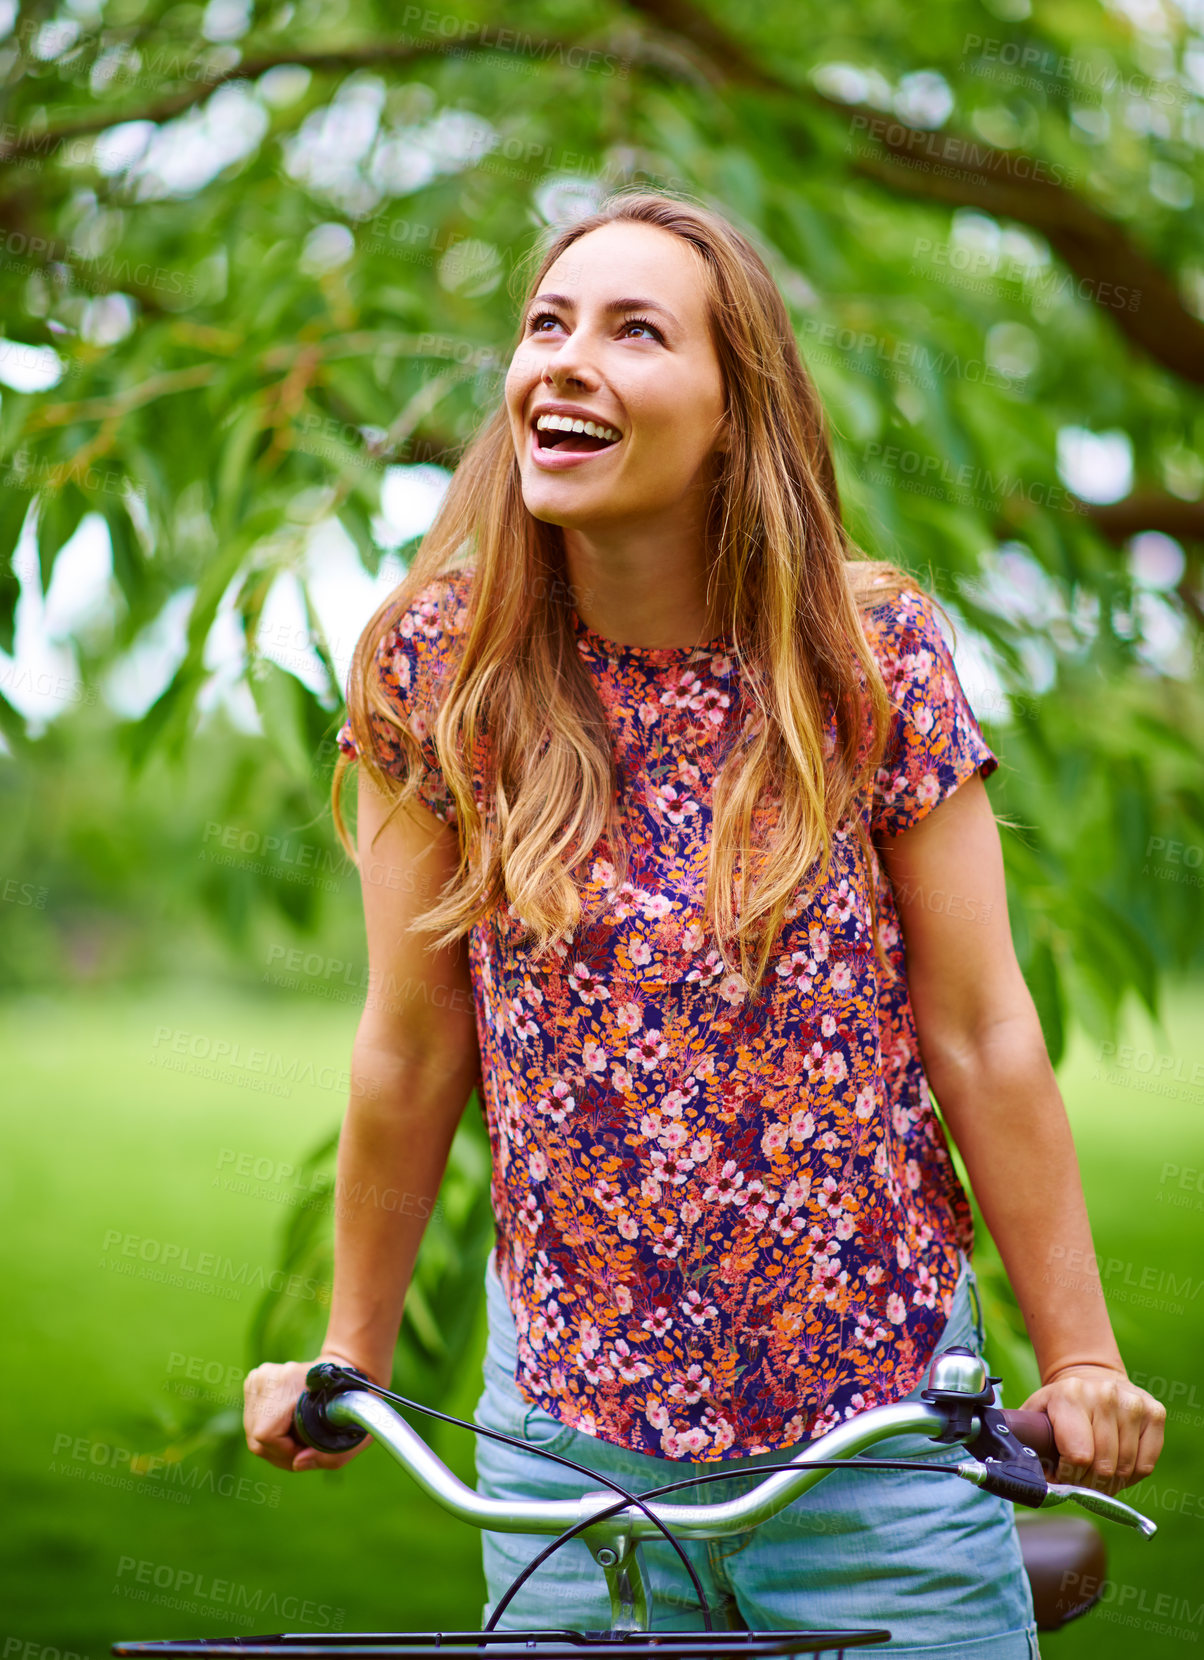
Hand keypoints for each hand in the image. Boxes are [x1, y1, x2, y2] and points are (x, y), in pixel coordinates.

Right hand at [243, 1355, 374, 1472]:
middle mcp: (266, 1377)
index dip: (285, 1451)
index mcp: (287, 1381)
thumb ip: (327, 1455)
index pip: (266, 1433)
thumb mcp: (352, 1430)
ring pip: (253, 1435)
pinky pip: (253, 1425)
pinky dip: (271, 1435)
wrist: (342, 1372)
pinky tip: (289, 1429)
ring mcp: (257, 1379)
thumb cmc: (349, 1401)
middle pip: (257, 1438)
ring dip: (275, 1446)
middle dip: (281, 1452)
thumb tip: (297, 1464)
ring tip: (299, 1438)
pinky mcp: (253, 1384)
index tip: (307, 1447)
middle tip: (305, 1447)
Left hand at [1022, 1364, 1165, 1494]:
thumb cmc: (1060, 1404)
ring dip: (1110, 1484)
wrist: (1091, 1375)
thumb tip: (1028, 1479)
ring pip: (1126, 1469)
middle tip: (1080, 1482)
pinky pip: (1146, 1465)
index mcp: (1070, 1395)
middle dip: (1088, 1484)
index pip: (1079, 1456)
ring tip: (1096, 1477)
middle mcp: (1105, 1395)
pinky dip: (1131, 1477)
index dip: (1069, 1476)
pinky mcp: (1155, 1413)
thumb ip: (1027, 1442)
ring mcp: (1133, 1403)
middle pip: (1104, 1467)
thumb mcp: (1036, 1413)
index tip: (1061, 1476)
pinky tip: (1117, 1468)